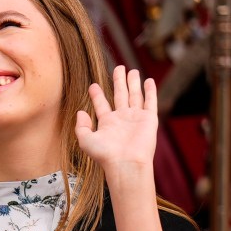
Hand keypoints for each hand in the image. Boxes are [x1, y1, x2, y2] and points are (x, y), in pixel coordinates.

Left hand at [75, 67, 158, 183]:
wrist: (126, 163)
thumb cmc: (105, 155)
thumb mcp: (86, 141)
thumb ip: (81, 126)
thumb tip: (80, 112)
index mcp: (107, 123)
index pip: (101, 104)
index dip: (97, 95)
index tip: (93, 85)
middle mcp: (122, 118)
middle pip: (120, 95)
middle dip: (118, 81)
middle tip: (118, 67)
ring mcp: (136, 118)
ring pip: (135, 95)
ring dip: (133, 82)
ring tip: (132, 70)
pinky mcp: (149, 119)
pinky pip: (150, 101)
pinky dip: (150, 91)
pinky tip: (148, 81)